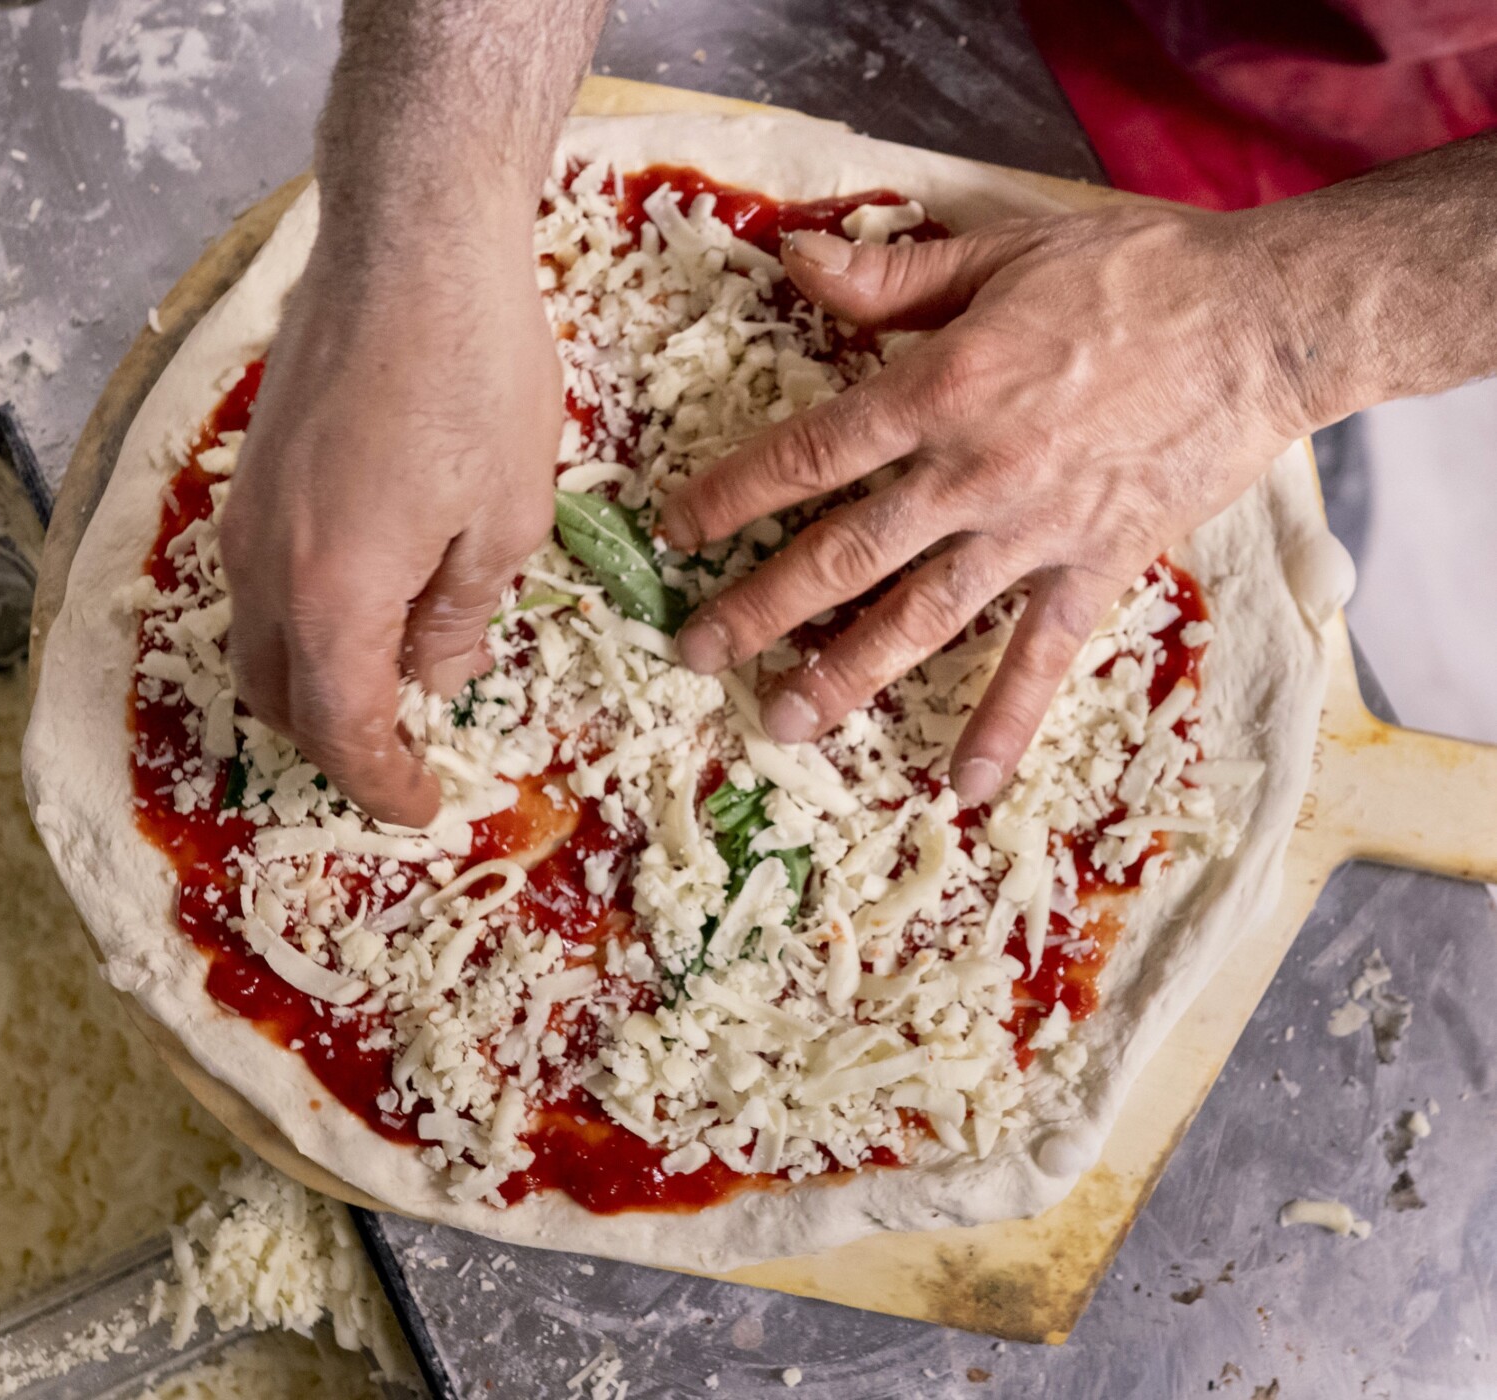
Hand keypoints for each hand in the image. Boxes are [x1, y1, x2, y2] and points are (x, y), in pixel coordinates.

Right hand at [220, 215, 561, 827]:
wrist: (409, 244)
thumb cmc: (474, 376)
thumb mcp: (506, 518)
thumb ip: (461, 615)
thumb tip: (434, 673)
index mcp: (332, 596)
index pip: (341, 731)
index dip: (381, 785)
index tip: (422, 806)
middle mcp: (266, 566)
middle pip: (282, 697)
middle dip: (343, 741)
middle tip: (411, 749)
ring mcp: (248, 516)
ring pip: (264, 641)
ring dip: (323, 680)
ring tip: (401, 675)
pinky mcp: (255, 473)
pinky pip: (265, 581)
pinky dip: (310, 620)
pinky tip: (376, 596)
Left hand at [661, 206, 1310, 805]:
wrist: (1263, 322)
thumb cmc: (1134, 275)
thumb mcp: (1003, 251)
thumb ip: (894, 275)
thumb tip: (795, 262)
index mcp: (937, 389)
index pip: (807, 454)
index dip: (730, 493)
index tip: (677, 530)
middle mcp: (969, 474)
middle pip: (841, 553)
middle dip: (759, 606)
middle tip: (697, 652)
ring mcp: (1031, 532)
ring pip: (918, 618)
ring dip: (845, 676)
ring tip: (783, 723)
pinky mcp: (1096, 568)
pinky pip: (1042, 658)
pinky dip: (1005, 722)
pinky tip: (967, 785)